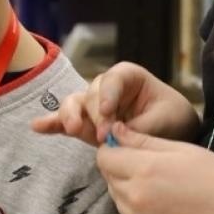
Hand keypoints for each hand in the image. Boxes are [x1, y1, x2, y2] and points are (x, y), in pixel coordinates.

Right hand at [31, 62, 199, 145]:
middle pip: (90, 94)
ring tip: (72, 129)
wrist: (175, 134)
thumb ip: (138, 127)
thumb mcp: (166, 120)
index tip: (109, 116)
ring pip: (74, 105)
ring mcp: (93, 106)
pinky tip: (38, 127)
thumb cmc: (174, 119)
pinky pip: (65, 122)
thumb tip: (112, 137)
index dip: (107, 97)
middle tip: (104, 136)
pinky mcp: (85, 123)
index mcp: (128, 77)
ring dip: (69, 116)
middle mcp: (106, 88)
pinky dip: (52, 124)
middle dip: (94, 114)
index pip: (112, 80)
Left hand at [97, 122, 213, 213]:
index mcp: (143, 170)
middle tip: (149, 168)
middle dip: (121, 169)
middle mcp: (134, 198)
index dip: (113, 149)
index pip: (104, 157)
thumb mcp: (181, 149)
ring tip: (158, 187)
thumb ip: (142, 140)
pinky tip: (161, 206)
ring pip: (117, 198)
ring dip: (128, 190)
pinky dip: (137, 210)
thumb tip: (113, 130)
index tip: (127, 149)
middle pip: (109, 178)